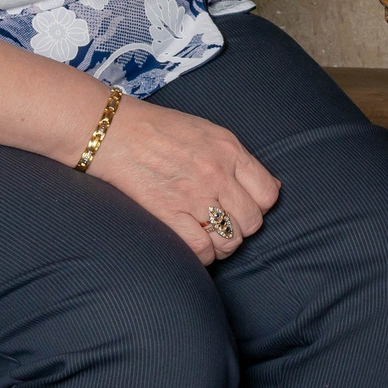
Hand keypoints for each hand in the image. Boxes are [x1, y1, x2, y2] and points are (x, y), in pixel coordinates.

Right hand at [86, 95, 280, 265]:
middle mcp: (216, 174)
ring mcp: (194, 196)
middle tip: (227, 224)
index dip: (260, 206)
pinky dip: (204, 256)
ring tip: (212, 238)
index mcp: (229, 151)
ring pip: (231, 240)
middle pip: (252, 221)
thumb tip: (270, 188)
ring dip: (224, 245)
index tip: (246, 206)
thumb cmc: (162, 131)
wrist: (117, 133)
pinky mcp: (169, 214)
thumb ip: (240, 160)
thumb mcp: (210, 133)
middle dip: (243, 228)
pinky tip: (197, 247)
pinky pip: (202, 250)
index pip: (267, 194)